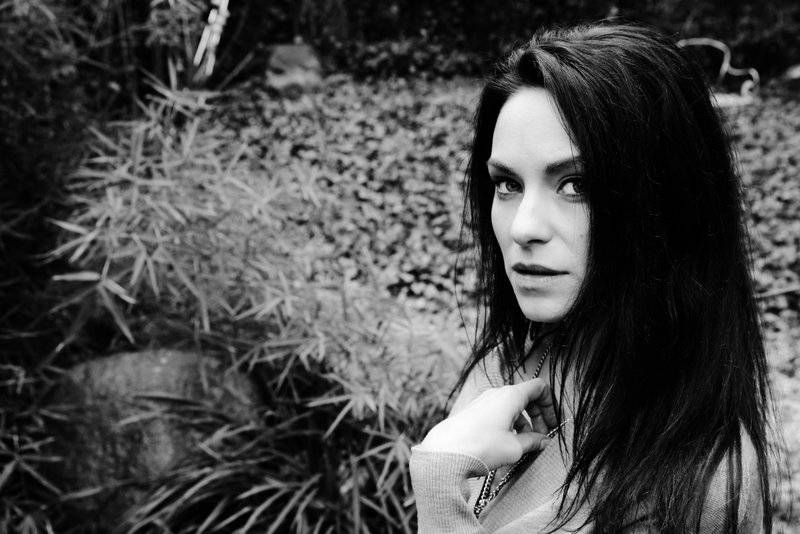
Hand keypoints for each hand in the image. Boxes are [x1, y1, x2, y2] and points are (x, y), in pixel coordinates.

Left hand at [418, 378, 556, 470]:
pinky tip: (505, 445)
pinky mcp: (472, 412)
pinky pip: (497, 414)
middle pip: (525, 398)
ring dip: (522, 424)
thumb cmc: (482, 447)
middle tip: (540, 438)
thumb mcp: (515, 447)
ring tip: (523, 446)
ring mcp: (482, 401)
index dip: (549, 405)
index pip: (538, 387)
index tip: (551, 425)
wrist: (445, 453)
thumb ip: (533, 441)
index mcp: (510, 395)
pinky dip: (507, 425)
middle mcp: (496, 393)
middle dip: (537, 417)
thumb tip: (542, 441)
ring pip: (510, 407)